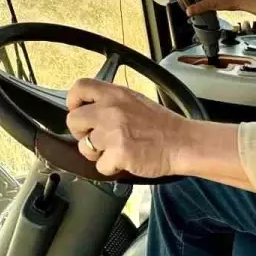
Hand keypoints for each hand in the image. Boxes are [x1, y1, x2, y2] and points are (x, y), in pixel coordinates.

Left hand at [65, 78, 188, 177]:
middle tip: (96, 137)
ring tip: (114, 150)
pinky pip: (100, 166)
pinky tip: (124, 160)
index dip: (73, 101)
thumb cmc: (162, 125)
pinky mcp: (119, 154)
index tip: (78, 110)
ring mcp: (114, 132)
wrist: (182, 143)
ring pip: (84, 147)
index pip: (79, 87)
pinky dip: (110, 168)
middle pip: (73, 121)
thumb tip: (88, 109)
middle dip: (81, 132)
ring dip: (96, 153)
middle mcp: (111, 110)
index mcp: (115, 94)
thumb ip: (110, 102)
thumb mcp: (134, 100)